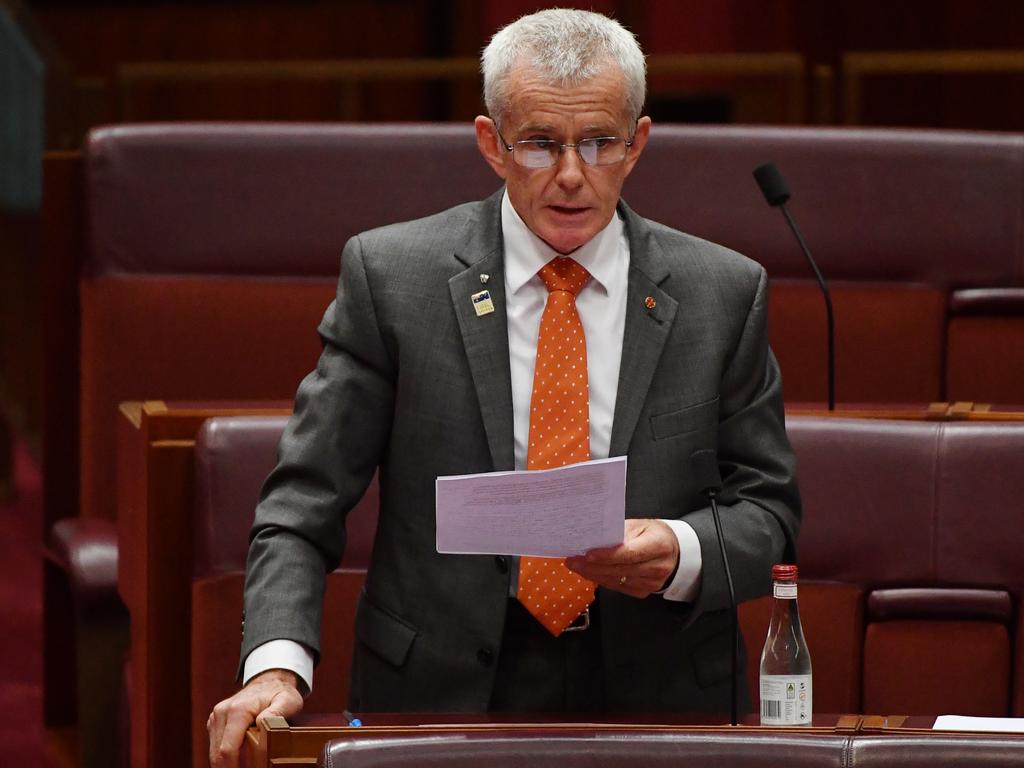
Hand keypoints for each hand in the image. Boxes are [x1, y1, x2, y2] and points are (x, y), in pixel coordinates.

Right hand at [207, 668, 302, 767]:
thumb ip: (277, 713)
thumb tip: (262, 725)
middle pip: (218, 753)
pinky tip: (239, 761)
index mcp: (238, 710)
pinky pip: (215, 745)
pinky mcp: (215, 722)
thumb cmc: (280, 693)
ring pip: (214, 752)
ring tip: (245, 767)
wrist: (269, 681)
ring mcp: (216, 716)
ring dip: (226, 764)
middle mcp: (222, 712)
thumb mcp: (288, 701)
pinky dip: (224, 757)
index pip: (227, 749)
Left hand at [565, 518, 679, 598]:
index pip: (629, 553)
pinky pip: (617, 587)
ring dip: (593, 574)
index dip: (607, 556)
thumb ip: (619, 532)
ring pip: (616, 580)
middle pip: (619, 569)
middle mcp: (657, 567)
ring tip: (576, 565)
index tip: (588, 554)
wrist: (674, 551)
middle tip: (573, 560)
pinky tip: (589, 572)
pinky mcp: (644, 591)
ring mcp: (651, 582)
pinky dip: (601, 579)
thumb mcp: (640, 525)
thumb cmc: (655, 534)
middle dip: (592, 565)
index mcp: (659, 545)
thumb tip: (595, 539)